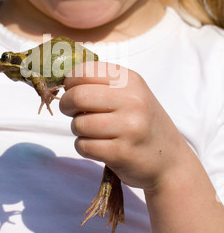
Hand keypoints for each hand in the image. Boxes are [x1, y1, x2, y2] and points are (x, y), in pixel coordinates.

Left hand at [60, 61, 188, 192]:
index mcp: (131, 81)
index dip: (70, 82)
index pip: (85, 71)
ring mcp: (128, 127)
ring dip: (78, 130)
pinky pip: (83, 146)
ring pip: (78, 124)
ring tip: (94, 132)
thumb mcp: (132, 94)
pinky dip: (85, 147)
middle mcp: (132, 101)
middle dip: (66, 105)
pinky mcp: (121, 152)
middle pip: (77, 96)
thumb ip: (102, 84)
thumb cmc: (142, 124)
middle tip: (72, 112)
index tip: (71, 90)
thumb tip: (62, 81)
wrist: (170, 161)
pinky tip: (99, 147)